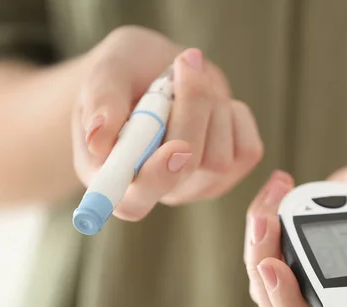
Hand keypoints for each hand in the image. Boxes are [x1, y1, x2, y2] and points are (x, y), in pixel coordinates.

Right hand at [72, 26, 262, 220]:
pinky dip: (235, 116)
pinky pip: (247, 150)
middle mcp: (156, 189)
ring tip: (189, 81)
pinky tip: (214, 105)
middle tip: (184, 64)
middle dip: (191, 110)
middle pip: (186, 169)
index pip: (133, 202)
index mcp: (113, 177)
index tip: (173, 147)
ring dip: (211, 106)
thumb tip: (99, 139)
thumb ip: (100, 101)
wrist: (158, 70)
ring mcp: (196, 186)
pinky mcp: (230, 173)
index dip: (155, 179)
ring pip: (219, 159)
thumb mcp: (106, 72)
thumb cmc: (124, 74)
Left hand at [243, 140, 346, 306]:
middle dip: (262, 274)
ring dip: (256, 244)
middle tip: (264, 221)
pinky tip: (275, 192)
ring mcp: (309, 287)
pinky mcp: (292, 263)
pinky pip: (261, 258)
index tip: (275, 265)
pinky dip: (259, 226)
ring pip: (264, 289)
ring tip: (274, 195)